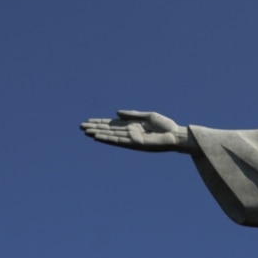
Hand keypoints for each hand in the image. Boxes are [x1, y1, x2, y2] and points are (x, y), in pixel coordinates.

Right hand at [80, 110, 194, 152]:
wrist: (176, 135)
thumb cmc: (165, 126)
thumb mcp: (148, 116)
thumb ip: (132, 115)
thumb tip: (116, 113)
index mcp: (132, 125)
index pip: (112, 124)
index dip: (100, 122)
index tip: (88, 121)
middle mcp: (130, 133)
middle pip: (109, 130)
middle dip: (95, 128)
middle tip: (81, 126)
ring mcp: (131, 139)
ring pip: (111, 136)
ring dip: (98, 134)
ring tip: (86, 132)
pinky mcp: (135, 143)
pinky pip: (119, 141)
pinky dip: (108, 139)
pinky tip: (98, 137)